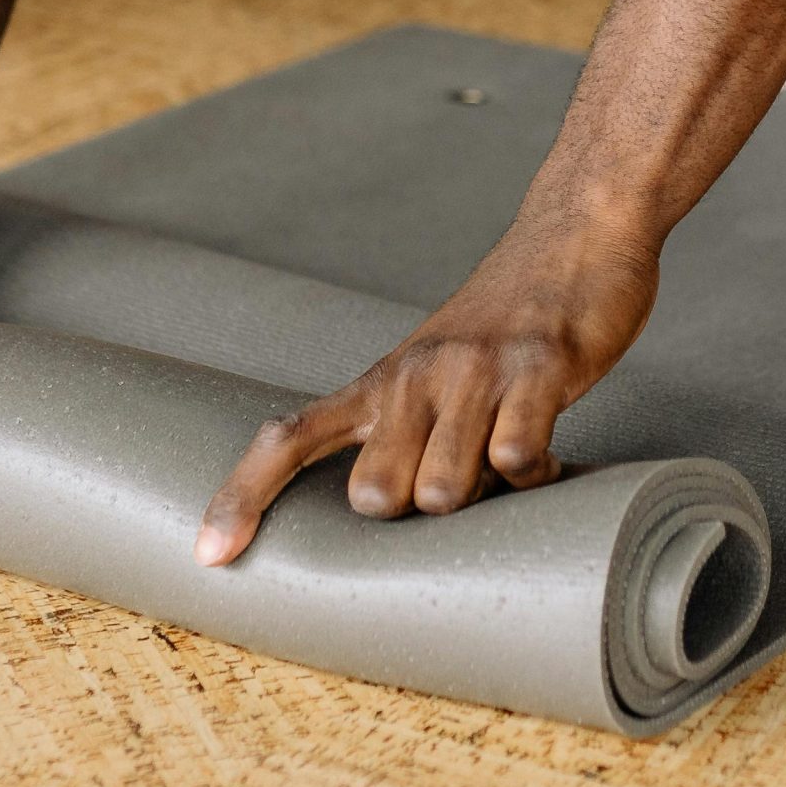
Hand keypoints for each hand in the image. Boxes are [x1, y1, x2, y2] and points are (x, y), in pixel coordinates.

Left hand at [193, 210, 661, 565]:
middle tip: (460, 474)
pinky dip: (535, 475)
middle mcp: (415, 374)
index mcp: (381, 380)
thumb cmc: (503, 318)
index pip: (291, 439)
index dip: (244, 496)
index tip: (210, 555)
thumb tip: (384, 517)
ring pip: (444, 490)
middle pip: (376, 495)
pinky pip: (516, 459)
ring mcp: (475, 371)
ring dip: (483, 498)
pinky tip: (545, 452)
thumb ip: (399, 431)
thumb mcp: (431, 368)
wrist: (575, 232)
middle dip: (416, 511)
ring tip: (506, 459)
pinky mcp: (537, 369)